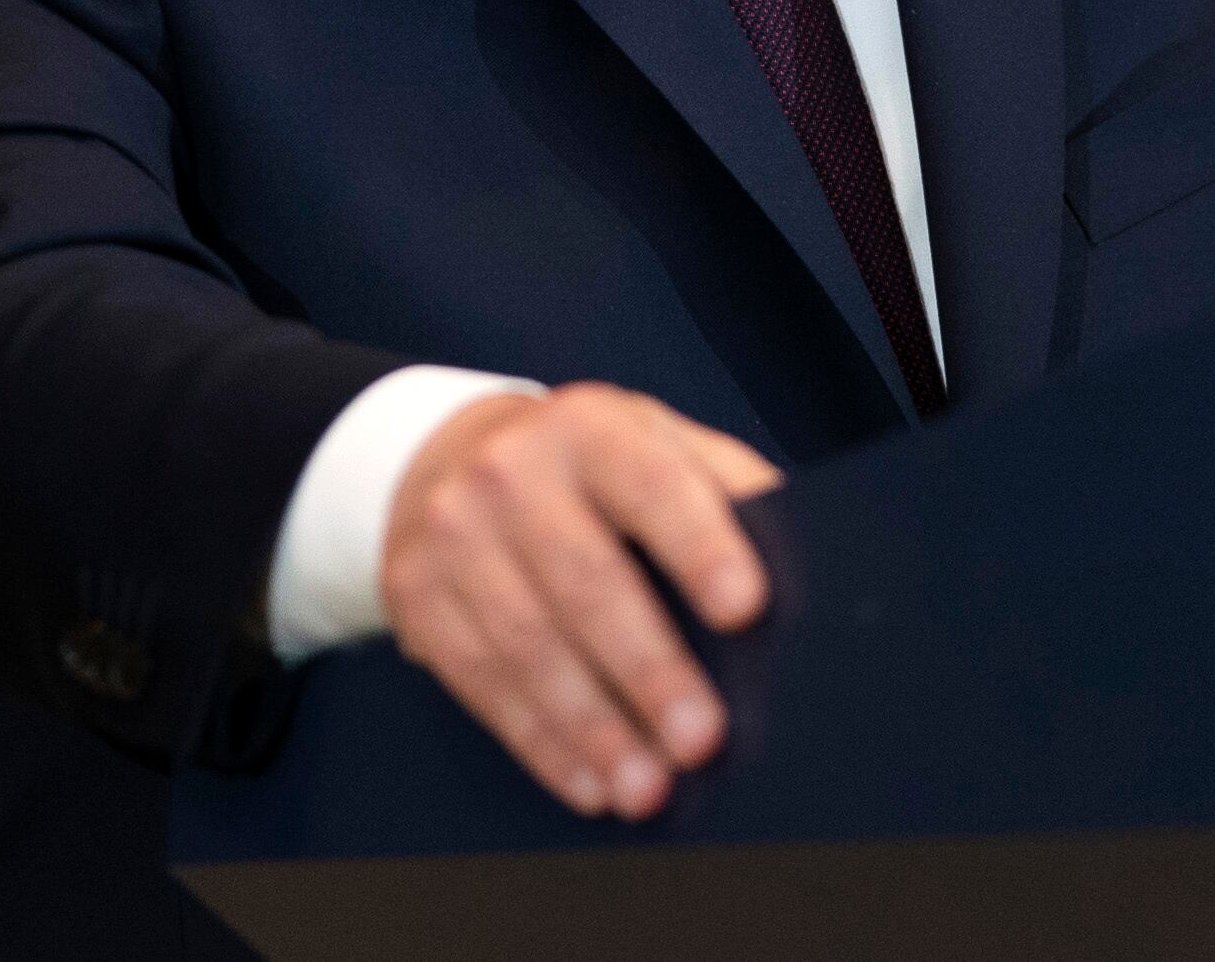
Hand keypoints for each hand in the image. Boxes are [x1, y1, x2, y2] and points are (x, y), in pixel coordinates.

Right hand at [379, 382, 780, 817]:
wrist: (445, 457)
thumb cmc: (587, 468)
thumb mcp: (651, 442)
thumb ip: (721, 485)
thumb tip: (799, 559)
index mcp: (590, 427)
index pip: (652, 484)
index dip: (700, 545)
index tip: (746, 609)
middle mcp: (511, 473)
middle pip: (585, 579)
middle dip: (647, 668)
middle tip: (701, 739)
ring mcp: (453, 534)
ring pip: (527, 644)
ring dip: (594, 728)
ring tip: (648, 787)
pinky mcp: (416, 596)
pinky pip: (481, 682)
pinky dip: (541, 742)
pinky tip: (589, 782)